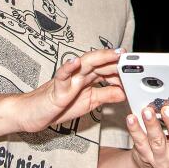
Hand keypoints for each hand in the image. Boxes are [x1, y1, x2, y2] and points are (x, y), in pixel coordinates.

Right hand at [10, 50, 125, 132]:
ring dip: (99, 57)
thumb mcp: (89, 103)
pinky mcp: (56, 88)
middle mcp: (78, 74)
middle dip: (115, 60)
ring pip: (84, 64)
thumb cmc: (58, 106)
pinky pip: (62, 76)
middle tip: (131, 58)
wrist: (31, 114)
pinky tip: (75, 62)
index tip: (137, 69)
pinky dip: (68, 68)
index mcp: (87, 78)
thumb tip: (124, 92)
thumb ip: (105, 96)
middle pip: (100, 63)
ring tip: (113, 53)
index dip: (121, 69)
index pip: (107, 69)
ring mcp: (67, 79)